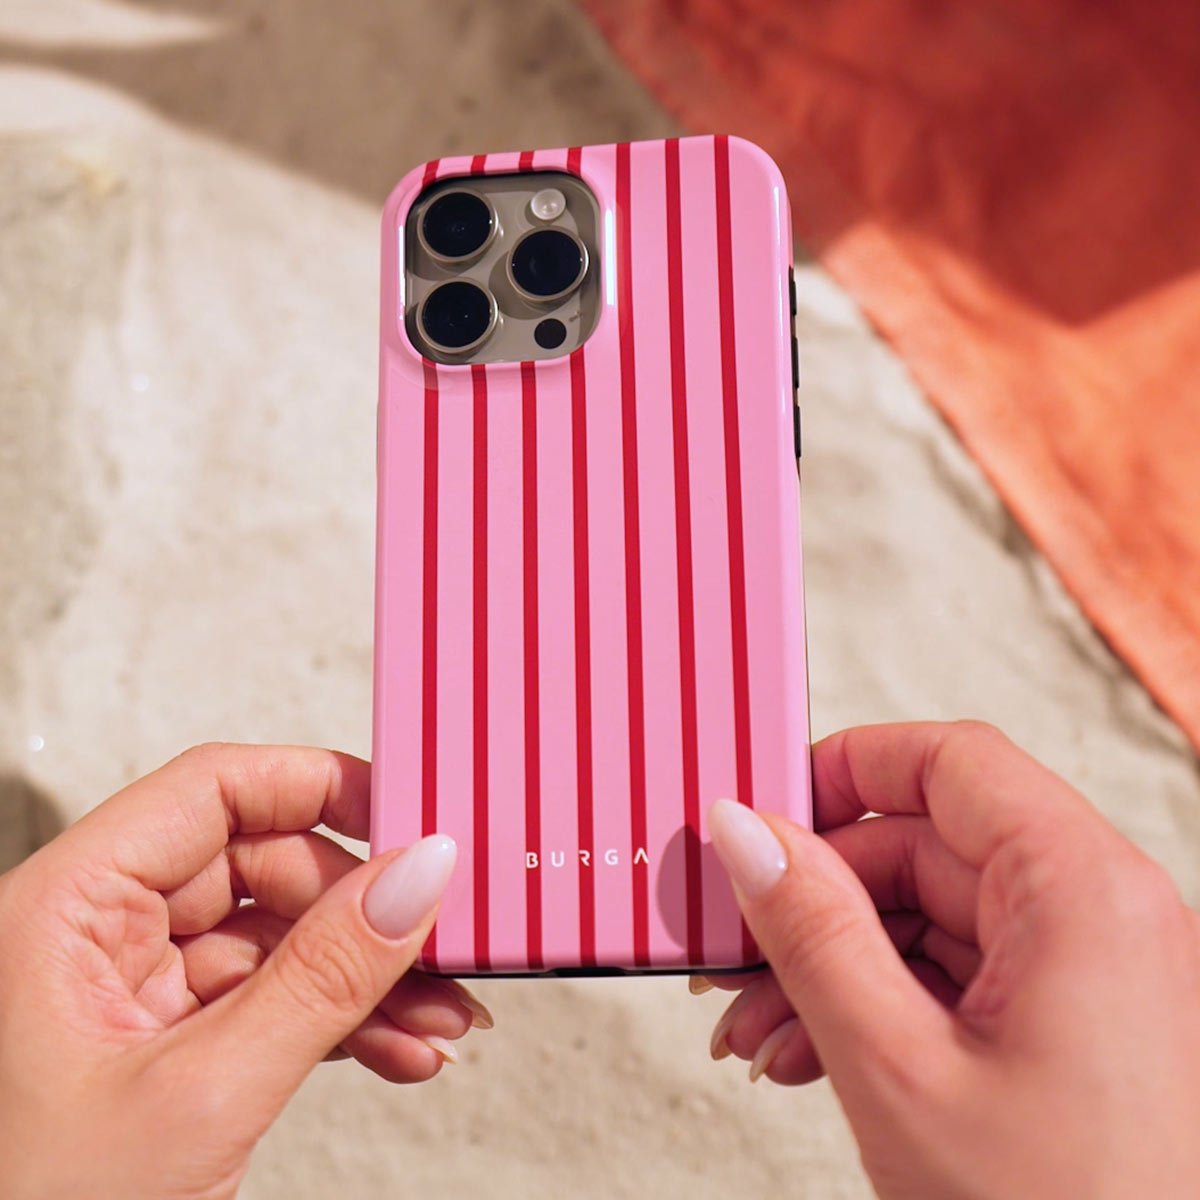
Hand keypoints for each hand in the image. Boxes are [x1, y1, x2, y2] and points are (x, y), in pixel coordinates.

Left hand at [0, 743, 488, 1199]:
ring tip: (438, 1018)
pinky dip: (342, 1021)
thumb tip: (416, 875)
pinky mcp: (168, 1045)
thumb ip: (322, 976)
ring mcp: (134, 992)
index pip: (213, 791)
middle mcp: (98, 934)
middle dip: (364, 913)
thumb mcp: (204, 1095)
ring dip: (369, 977)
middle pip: (263, 866)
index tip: (410, 816)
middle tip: (441, 942)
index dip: (320, 787)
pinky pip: (276, 999)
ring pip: (281, 938)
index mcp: (66, 909)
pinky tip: (398, 1048)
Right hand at [702, 721, 1199, 1198]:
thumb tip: (745, 829)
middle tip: (731, 953)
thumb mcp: (898, 1067)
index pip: (949, 761)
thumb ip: (811, 929)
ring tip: (757, 1031)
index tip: (762, 814)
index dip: (843, 772)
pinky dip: (877, 1004)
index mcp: (1082, 890)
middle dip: (812, 901)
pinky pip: (954, 977)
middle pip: (923, 847)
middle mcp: (1098, 913)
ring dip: (831, 964)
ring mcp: (1088, 972)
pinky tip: (809, 1055)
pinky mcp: (1072, 1027)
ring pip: (928, 919)